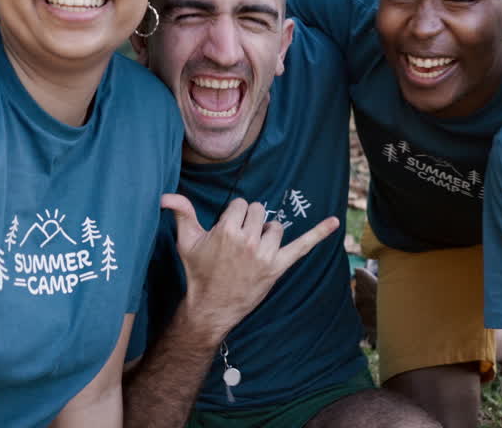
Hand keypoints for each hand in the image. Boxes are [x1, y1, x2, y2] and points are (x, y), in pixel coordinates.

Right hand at [161, 194, 339, 339]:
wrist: (210, 307)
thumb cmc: (198, 272)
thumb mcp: (186, 242)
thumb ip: (182, 213)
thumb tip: (165, 195)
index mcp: (227, 229)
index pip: (242, 204)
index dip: (235, 216)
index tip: (228, 231)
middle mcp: (248, 239)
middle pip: (259, 211)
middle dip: (251, 222)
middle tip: (240, 242)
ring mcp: (265, 253)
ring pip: (275, 226)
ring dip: (268, 233)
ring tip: (254, 250)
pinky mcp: (278, 266)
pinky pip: (302, 245)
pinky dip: (320, 233)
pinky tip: (336, 222)